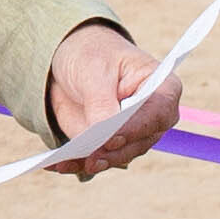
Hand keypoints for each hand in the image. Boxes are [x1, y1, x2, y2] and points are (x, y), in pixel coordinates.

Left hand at [47, 18, 178, 177]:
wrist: (74, 60)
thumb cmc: (93, 54)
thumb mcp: (95, 70)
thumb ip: (101, 102)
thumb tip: (103, 135)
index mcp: (162, 87)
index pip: (159, 113)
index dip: (136, 129)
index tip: (112, 138)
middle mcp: (153, 116)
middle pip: (140, 142)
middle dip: (113, 152)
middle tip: (90, 157)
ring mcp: (132, 133)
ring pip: (119, 155)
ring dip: (93, 161)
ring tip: (66, 162)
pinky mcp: (110, 144)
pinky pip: (97, 158)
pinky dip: (76, 163)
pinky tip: (57, 164)